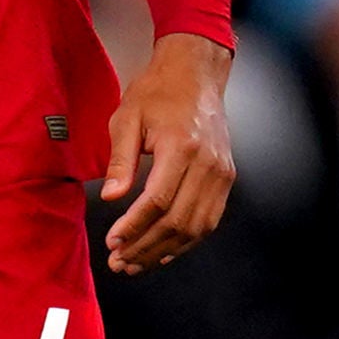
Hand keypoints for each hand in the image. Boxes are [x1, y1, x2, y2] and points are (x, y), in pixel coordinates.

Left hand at [102, 31, 235, 274]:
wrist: (195, 75)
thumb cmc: (155, 93)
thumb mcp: (126, 119)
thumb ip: (120, 160)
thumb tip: (111, 198)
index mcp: (182, 148)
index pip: (158, 201)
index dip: (134, 227)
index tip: (112, 243)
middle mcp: (209, 165)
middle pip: (179, 220)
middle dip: (147, 246)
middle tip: (120, 263)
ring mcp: (222, 173)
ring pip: (197, 226)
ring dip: (166, 249)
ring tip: (136, 263)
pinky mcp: (227, 178)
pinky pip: (209, 218)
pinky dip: (187, 240)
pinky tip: (164, 251)